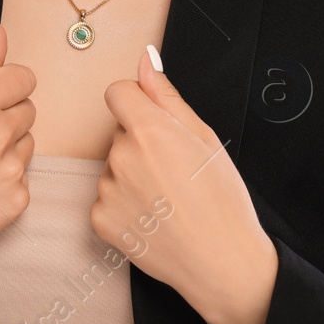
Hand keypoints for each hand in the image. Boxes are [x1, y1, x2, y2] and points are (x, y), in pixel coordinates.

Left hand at [90, 44, 275, 323]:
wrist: (223, 264)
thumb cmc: (223, 201)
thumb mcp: (205, 138)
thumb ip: (167, 96)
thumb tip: (146, 59)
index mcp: (148, 130)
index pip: (117, 92)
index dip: (138, 104)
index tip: (157, 124)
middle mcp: (121, 157)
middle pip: (119, 132)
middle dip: (141, 143)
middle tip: (174, 172)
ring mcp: (107, 191)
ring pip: (113, 166)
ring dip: (132, 175)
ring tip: (167, 201)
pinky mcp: (100, 221)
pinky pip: (105, 198)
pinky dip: (124, 206)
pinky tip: (154, 220)